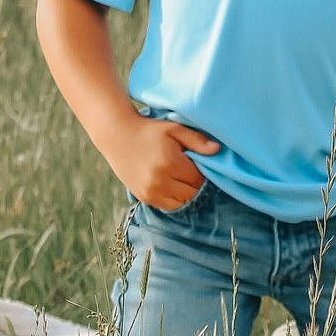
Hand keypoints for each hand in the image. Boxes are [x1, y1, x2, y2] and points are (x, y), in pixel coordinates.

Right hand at [103, 113, 218, 212]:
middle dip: (196, 184)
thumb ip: (197, 140)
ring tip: (182, 178)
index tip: (200, 164)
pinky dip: (175, 198)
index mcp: (170, 163)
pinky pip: (168, 206)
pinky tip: (172, 184)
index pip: (199, 179)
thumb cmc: (149, 130)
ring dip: (186, 194)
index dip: (204, 173)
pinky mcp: (144, 198)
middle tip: (192, 171)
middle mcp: (160, 182)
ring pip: (181, 203)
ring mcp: (151, 192)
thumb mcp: (174, 128)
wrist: (117, 136)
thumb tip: (218, 150)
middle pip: (192, 194)